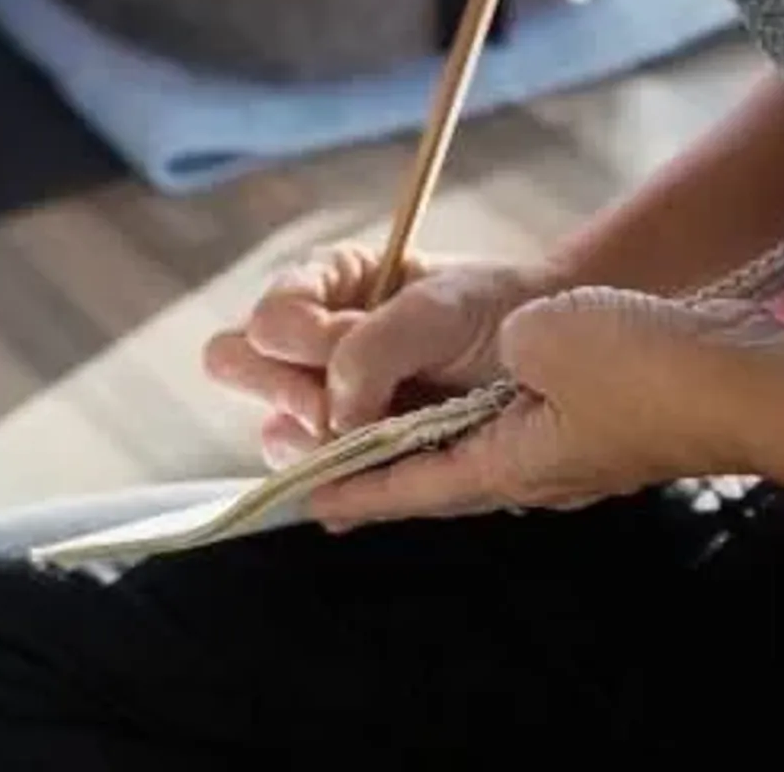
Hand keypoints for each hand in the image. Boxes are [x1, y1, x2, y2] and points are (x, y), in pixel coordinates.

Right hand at [204, 249, 555, 465]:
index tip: (341, 351)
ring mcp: (329, 401)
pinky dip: (330, 490)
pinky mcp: (354, 455)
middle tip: (337, 406)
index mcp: (327, 284)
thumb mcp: (438, 308)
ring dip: (311, 444)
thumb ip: (373, 348)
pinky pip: (315, 483)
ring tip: (367, 437)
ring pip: (273, 434)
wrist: (546, 352)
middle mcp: (314, 342)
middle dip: (286, 389)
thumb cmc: (492, 310)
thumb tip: (332, 418)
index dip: (299, 341)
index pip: (267, 319)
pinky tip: (340, 499)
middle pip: (238, 367)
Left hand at [304, 288, 783, 529]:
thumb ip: (494, 346)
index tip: (302, 496)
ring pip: (479, 449)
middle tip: (325, 460)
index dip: (352, 486)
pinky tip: (472, 390)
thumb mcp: (541, 336)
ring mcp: (571, 450)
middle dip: (381, 465)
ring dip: (427, 435)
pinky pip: (519, 421)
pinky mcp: (600, 422)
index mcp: (509, 464)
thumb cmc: (645, 366)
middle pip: (439, 475)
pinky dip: (477, 410)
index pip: (408, 485)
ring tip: (383, 421)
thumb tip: (502, 349)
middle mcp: (534, 470)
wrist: (745, 375)